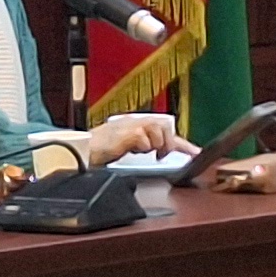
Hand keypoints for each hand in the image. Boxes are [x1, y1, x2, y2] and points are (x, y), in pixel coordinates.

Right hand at [76, 113, 193, 167]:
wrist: (80, 151)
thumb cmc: (96, 150)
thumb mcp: (122, 146)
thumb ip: (139, 144)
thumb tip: (157, 151)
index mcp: (133, 123)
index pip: (163, 129)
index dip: (181, 143)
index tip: (194, 153)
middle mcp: (133, 121)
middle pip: (164, 125)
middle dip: (168, 143)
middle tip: (160, 155)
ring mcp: (130, 125)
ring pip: (158, 130)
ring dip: (157, 145)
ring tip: (148, 153)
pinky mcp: (127, 134)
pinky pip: (145, 139)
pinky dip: (144, 147)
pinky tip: (134, 151)